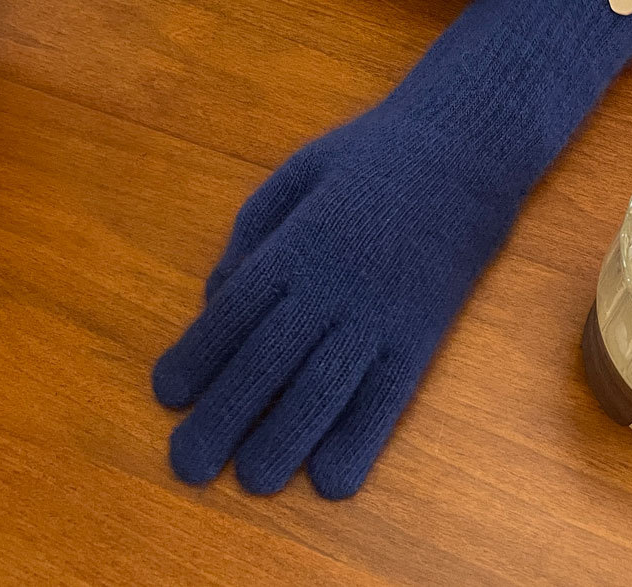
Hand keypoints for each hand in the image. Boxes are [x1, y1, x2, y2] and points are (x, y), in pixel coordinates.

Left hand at [152, 0, 631, 497]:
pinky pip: (389, 396)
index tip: (167, 396)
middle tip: (189, 464)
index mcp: (298, 241)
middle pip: (269, 359)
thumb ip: (252, 231)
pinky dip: (362, 440)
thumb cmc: (372, 158)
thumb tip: (214, 296)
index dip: (196, 355)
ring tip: (251, 480)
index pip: (234, 310)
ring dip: (284, 439)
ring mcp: (381, 312)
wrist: (464, 151)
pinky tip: (333, 479)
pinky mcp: (422, 333)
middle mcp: (334, 283)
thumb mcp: (298, 171)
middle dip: (225, 414)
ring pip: (324, 388)